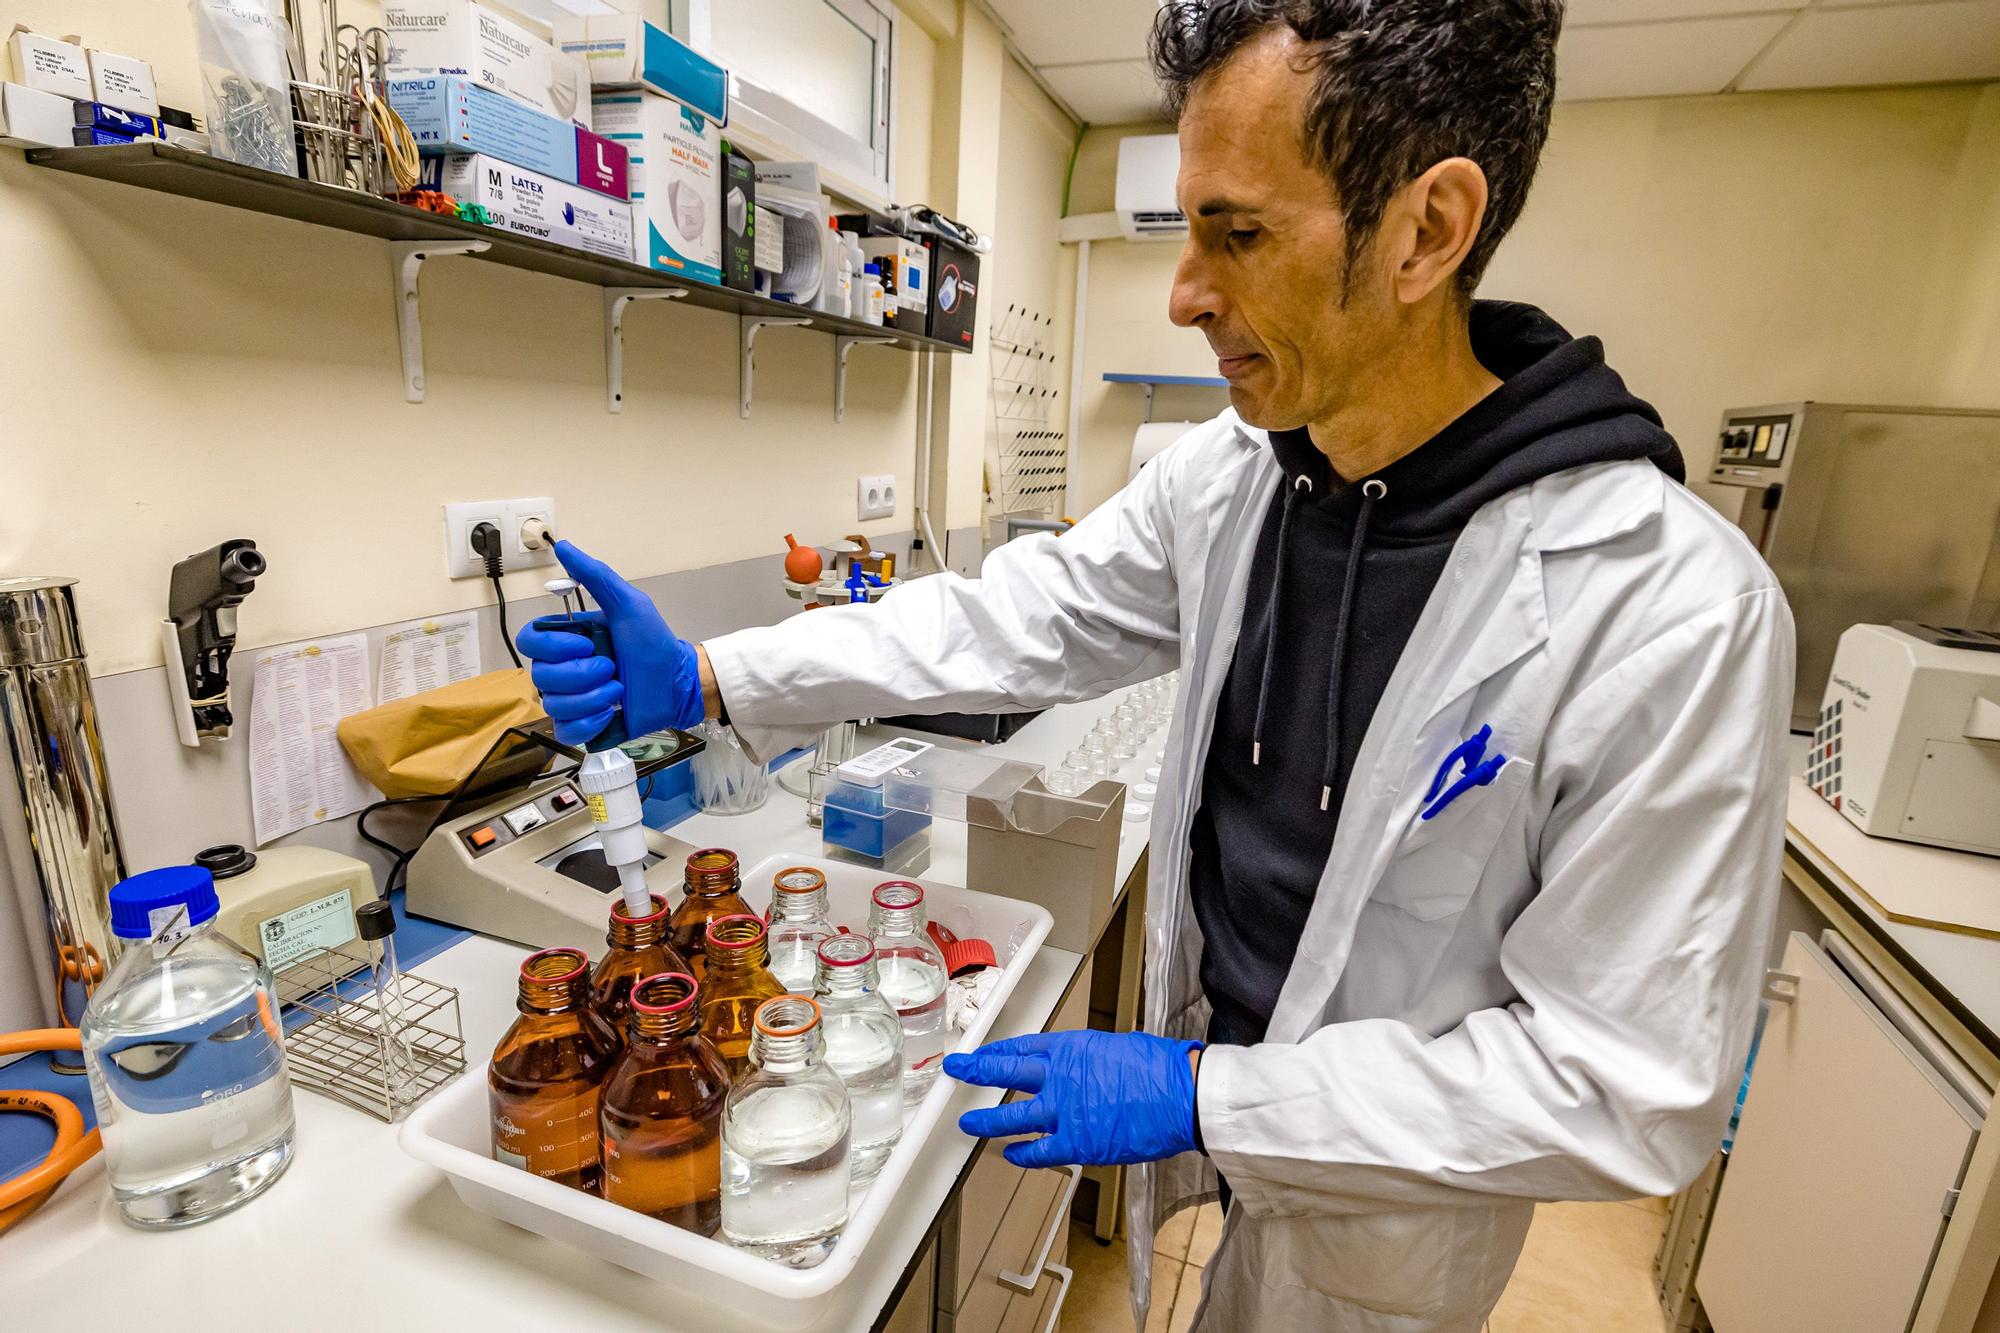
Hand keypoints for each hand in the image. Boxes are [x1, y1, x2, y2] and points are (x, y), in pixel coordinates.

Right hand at [514, 541, 705, 746]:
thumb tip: (564, 547)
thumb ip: (596, 576)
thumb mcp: (629, 604)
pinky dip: (590, 722)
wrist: (677, 682)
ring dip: (592, 697)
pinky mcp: (583, 726)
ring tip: (618, 689)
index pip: (529, 642)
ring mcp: (572, 699)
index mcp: (567, 640)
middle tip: (612, 668)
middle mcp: (564, 669)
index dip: (553, 647)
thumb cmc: (654, 644)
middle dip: (582, 674)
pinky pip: (567, 730)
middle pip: (540, 676)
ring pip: (554, 705)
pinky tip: (610, 712)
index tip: (587, 644)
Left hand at [945, 1030, 1202, 1168]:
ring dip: (986, 1121)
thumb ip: (1091, 1061)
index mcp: (1071, 1047)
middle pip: (1005, 1072)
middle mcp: (1059, 1076)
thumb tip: (1085, 1071)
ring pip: (1011, 1116)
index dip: (996, 1052)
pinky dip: (1021, 1154)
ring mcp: (1063, 1111)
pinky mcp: (1075, 1143)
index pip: (1021, 1047)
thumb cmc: (1160, 1068)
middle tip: (956, 1071)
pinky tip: (1011, 1155)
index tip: (980, 1054)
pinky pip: (1038, 1152)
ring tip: (967, 1124)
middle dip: (975, 1071)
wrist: (1180, 1095)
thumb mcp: (1117, 1048)